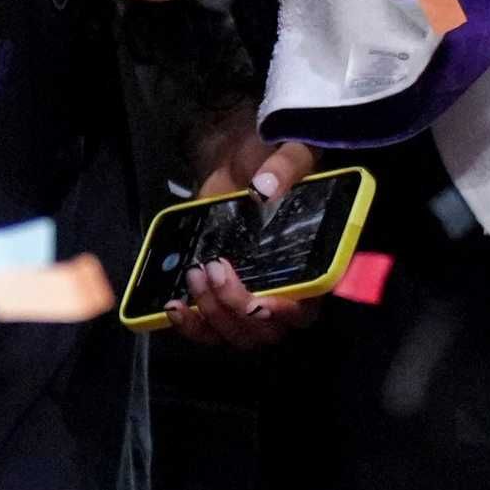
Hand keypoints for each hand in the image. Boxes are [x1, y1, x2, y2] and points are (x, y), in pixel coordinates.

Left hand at [163, 139, 322, 352]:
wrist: (239, 166)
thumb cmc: (273, 163)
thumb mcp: (288, 154)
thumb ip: (283, 168)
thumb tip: (263, 189)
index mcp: (315, 266)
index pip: (305, 309)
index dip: (284, 313)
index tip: (259, 300)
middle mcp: (287, 294)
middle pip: (266, 331)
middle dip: (235, 307)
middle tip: (214, 268)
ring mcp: (252, 302)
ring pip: (237, 335)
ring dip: (211, 313)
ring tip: (195, 274)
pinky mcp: (222, 301)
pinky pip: (210, 331)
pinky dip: (191, 326)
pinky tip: (175, 306)